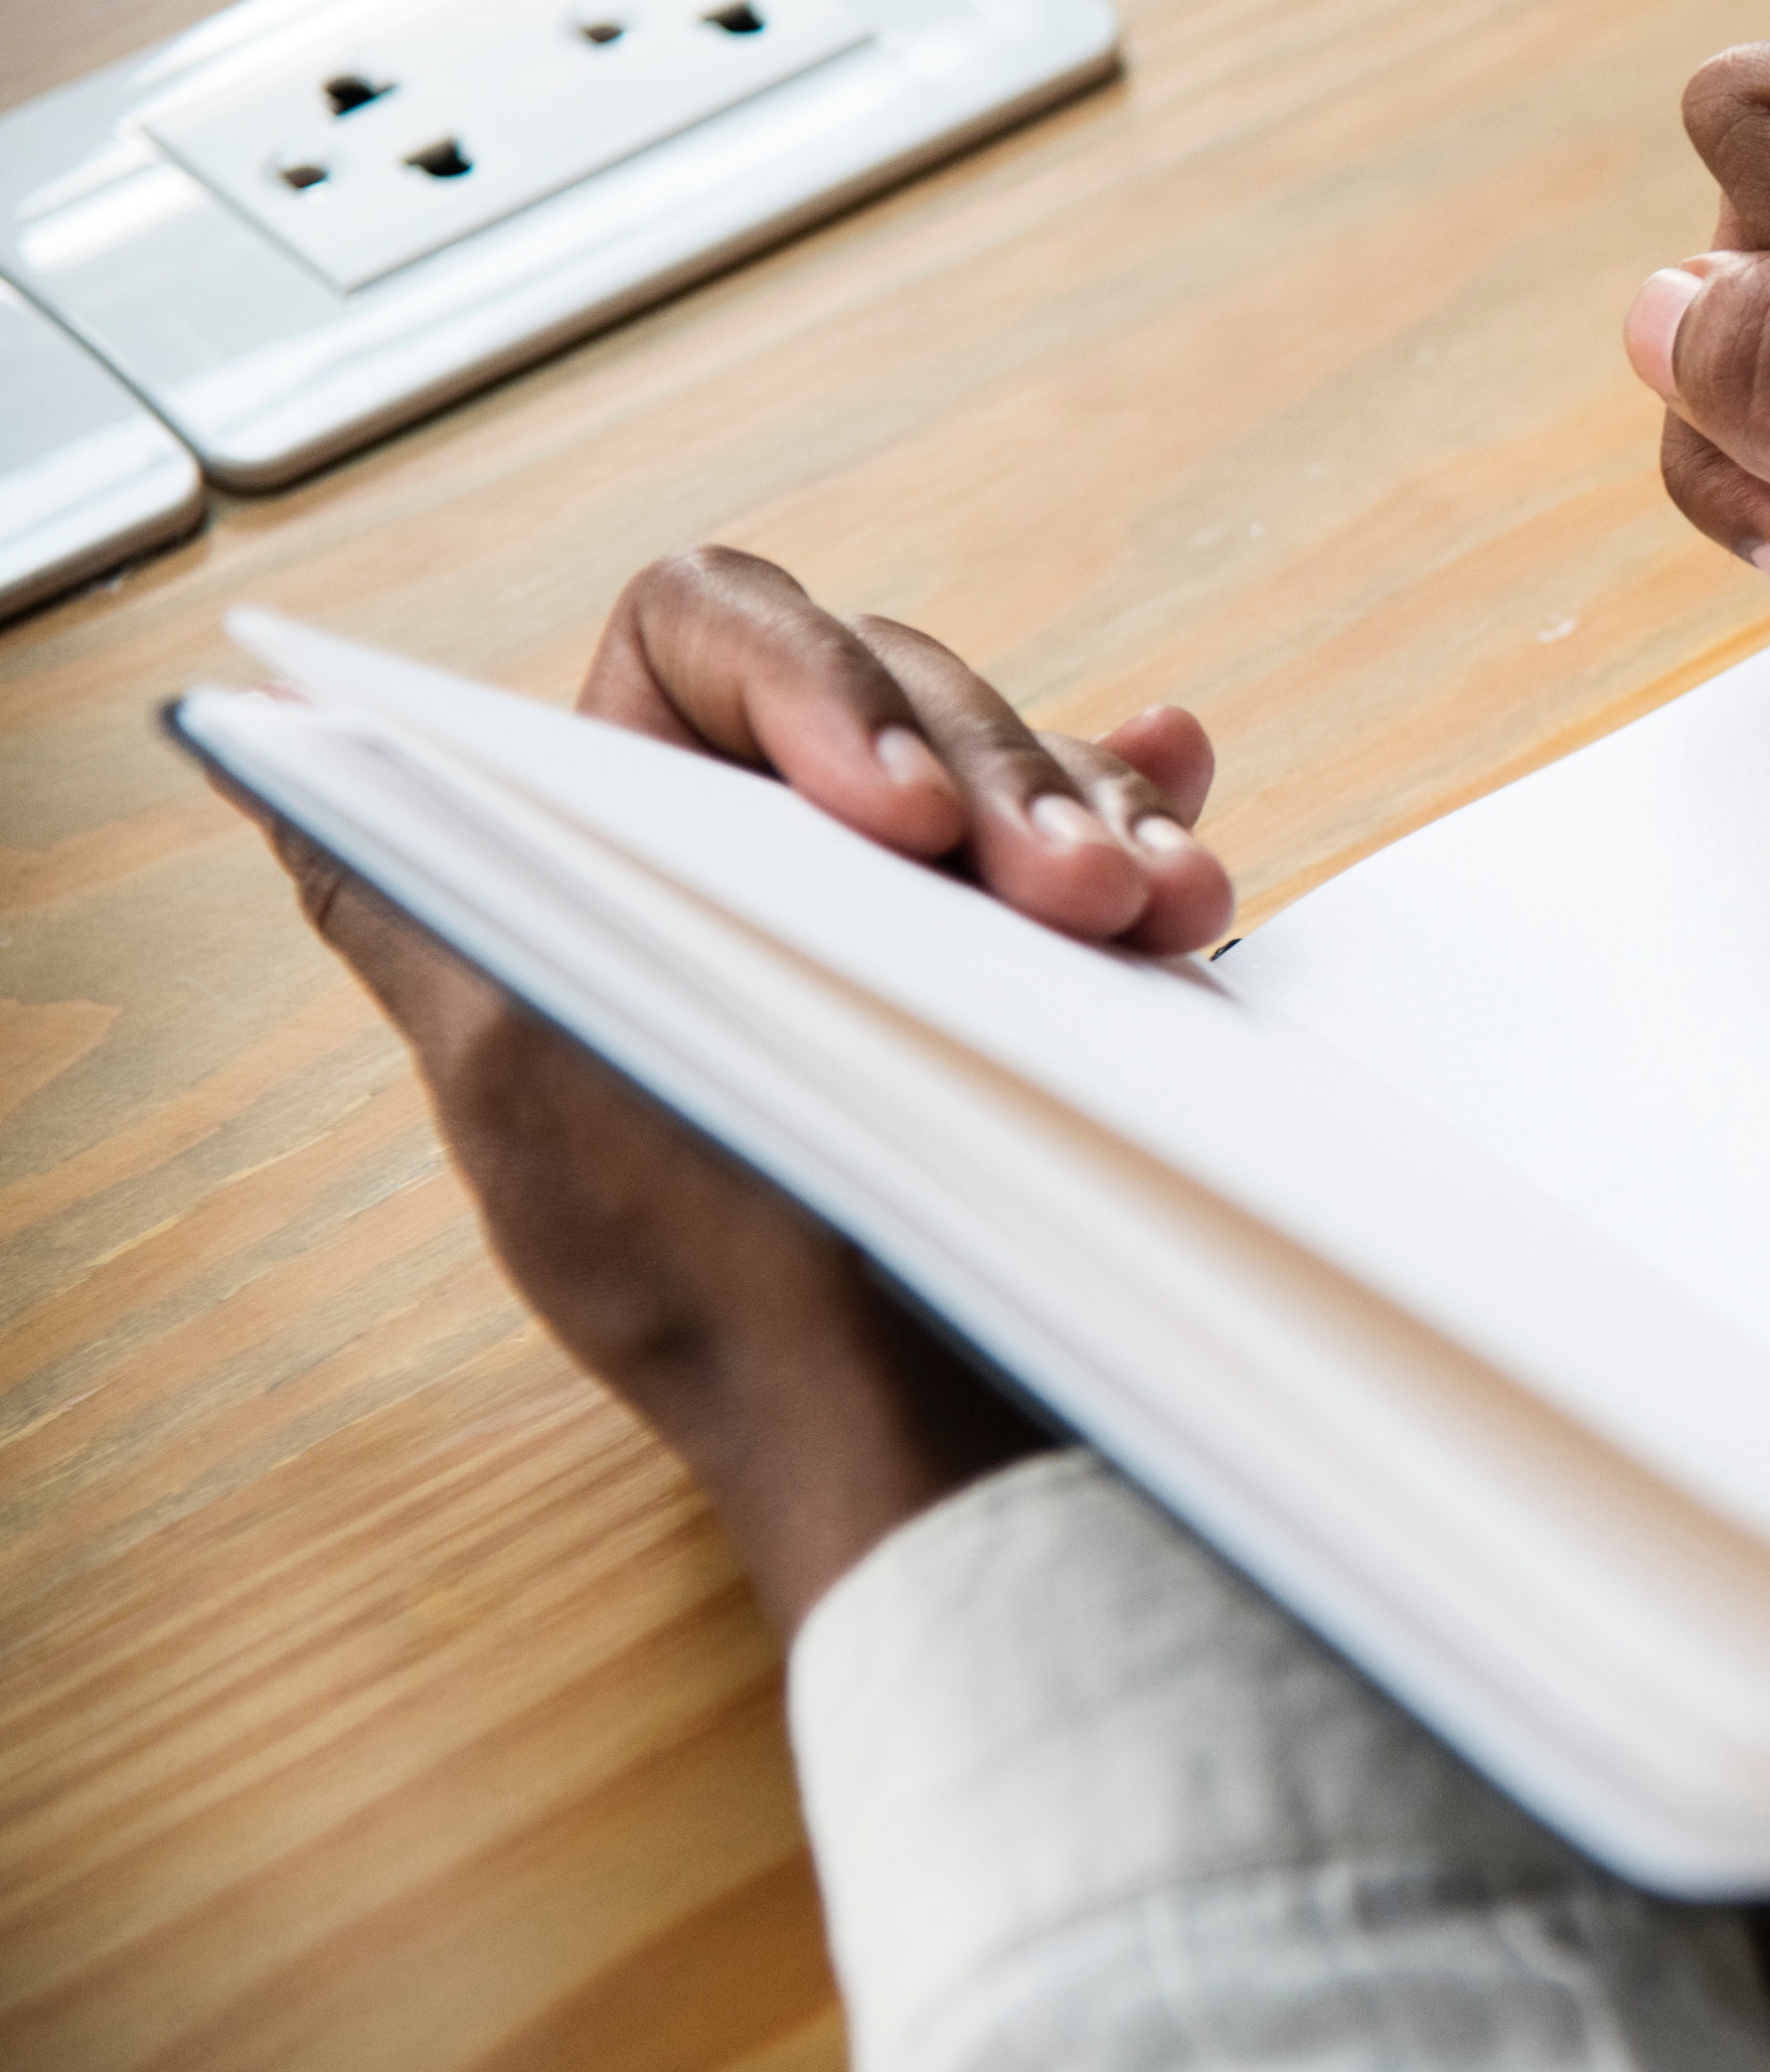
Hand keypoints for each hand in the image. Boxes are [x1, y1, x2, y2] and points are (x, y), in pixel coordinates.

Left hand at [217, 548, 1237, 1629]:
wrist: (919, 1441)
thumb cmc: (717, 1283)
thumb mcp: (523, 1082)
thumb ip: (411, 903)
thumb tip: (279, 755)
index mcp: (624, 821)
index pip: (704, 631)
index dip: (808, 679)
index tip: (891, 817)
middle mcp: (770, 836)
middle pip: (896, 678)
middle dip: (997, 774)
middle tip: (1067, 904)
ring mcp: (914, 899)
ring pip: (1017, 755)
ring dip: (1093, 817)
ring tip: (1158, 914)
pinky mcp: (1034, 961)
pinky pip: (1109, 838)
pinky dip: (1154, 834)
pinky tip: (1188, 865)